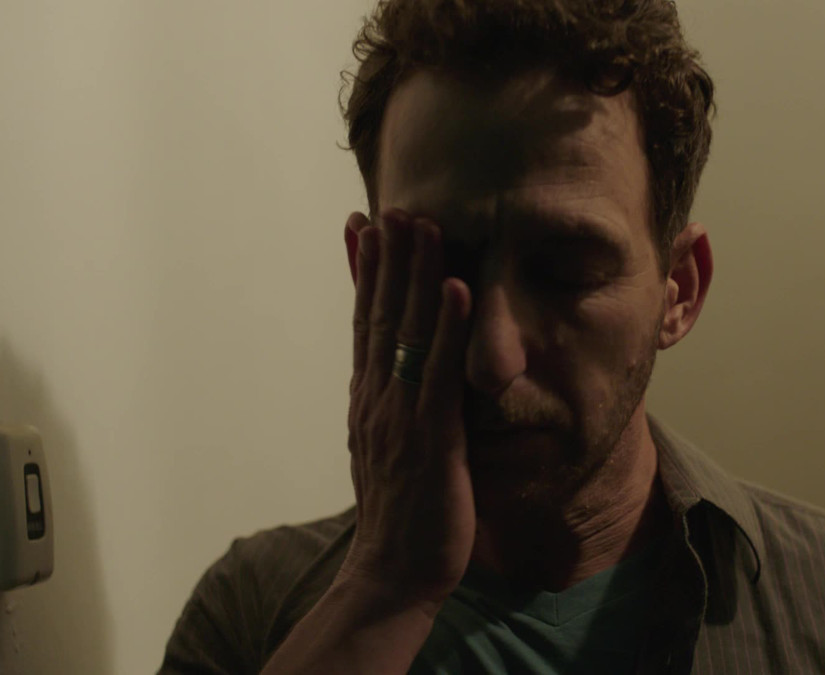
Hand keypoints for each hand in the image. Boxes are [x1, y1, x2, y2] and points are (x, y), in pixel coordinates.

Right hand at [340, 208, 474, 611]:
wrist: (392, 574)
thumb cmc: (400, 517)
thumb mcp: (387, 452)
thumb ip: (390, 409)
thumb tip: (388, 379)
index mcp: (367, 402)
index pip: (364, 324)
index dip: (365, 274)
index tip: (365, 226)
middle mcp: (376, 400)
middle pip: (380, 315)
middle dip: (387, 258)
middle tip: (394, 206)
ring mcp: (400, 417)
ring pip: (407, 332)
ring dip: (416, 275)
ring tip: (424, 224)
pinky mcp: (431, 439)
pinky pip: (440, 373)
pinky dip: (450, 327)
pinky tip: (460, 288)